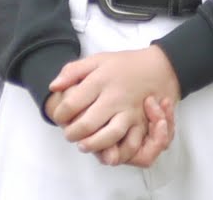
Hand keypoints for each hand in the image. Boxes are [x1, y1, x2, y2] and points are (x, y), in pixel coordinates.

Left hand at [47, 46, 182, 153]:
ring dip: (93, 145)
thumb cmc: (124, 64)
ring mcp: (130, 111)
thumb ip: (73, 71)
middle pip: (88, 123)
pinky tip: (107, 151)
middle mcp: (115, 97)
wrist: (159, 67)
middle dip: (72, 133)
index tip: (59, 116)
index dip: (60, 114)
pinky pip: (131, 143)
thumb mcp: (97, 59)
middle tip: (68, 134)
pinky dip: (119, 152)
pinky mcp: (142, 123)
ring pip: (109, 136)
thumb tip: (53, 86)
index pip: (73, 103)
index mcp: (100, 80)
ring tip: (83, 145)